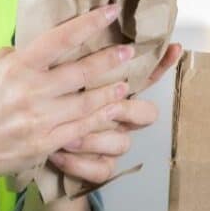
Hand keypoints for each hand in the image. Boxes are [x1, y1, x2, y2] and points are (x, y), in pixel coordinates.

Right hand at [0, 5, 141, 187]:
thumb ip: (20, 55)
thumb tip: (43, 46)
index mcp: (19, 67)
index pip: (61, 39)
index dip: (89, 24)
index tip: (111, 12)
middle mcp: (33, 91)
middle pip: (82, 71)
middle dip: (110, 60)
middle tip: (129, 52)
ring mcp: (41, 119)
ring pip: (87, 102)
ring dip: (109, 92)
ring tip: (125, 84)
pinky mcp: (46, 143)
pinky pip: (81, 129)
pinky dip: (99, 119)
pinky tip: (112, 111)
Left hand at [47, 43, 183, 184]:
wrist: (35, 155)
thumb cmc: (43, 113)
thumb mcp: (52, 82)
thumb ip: (64, 66)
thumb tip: (64, 41)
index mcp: (112, 93)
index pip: (144, 77)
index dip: (160, 64)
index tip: (174, 47)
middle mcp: (119, 119)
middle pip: (145, 113)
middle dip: (125, 110)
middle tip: (104, 108)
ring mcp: (112, 145)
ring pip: (122, 142)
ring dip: (93, 139)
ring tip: (65, 137)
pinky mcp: (102, 169)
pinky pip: (102, 169)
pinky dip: (79, 162)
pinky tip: (58, 155)